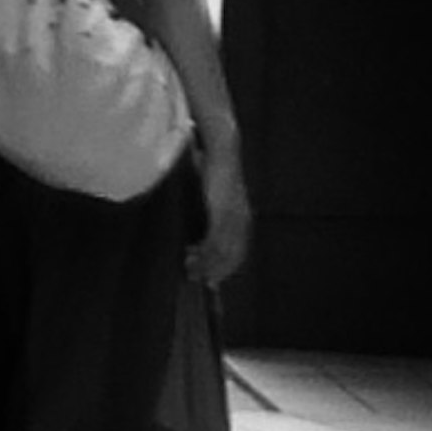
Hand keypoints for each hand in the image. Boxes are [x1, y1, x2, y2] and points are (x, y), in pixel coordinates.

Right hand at [193, 152, 251, 286]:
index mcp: (242, 218)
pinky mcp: (223, 213)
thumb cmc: (216, 169)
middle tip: (195, 278)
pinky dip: (203, 253)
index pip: (238, 252)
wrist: (222, 150)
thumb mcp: (215, 194)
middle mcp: (242, 220)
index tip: (211, 280)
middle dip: (214, 271)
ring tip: (188, 270)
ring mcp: (234, 218)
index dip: (225, 268)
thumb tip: (196, 221)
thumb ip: (210, 209)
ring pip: (223, 252)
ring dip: (205, 264)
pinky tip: (191, 256)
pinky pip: (215, 240)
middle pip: (232, 256)